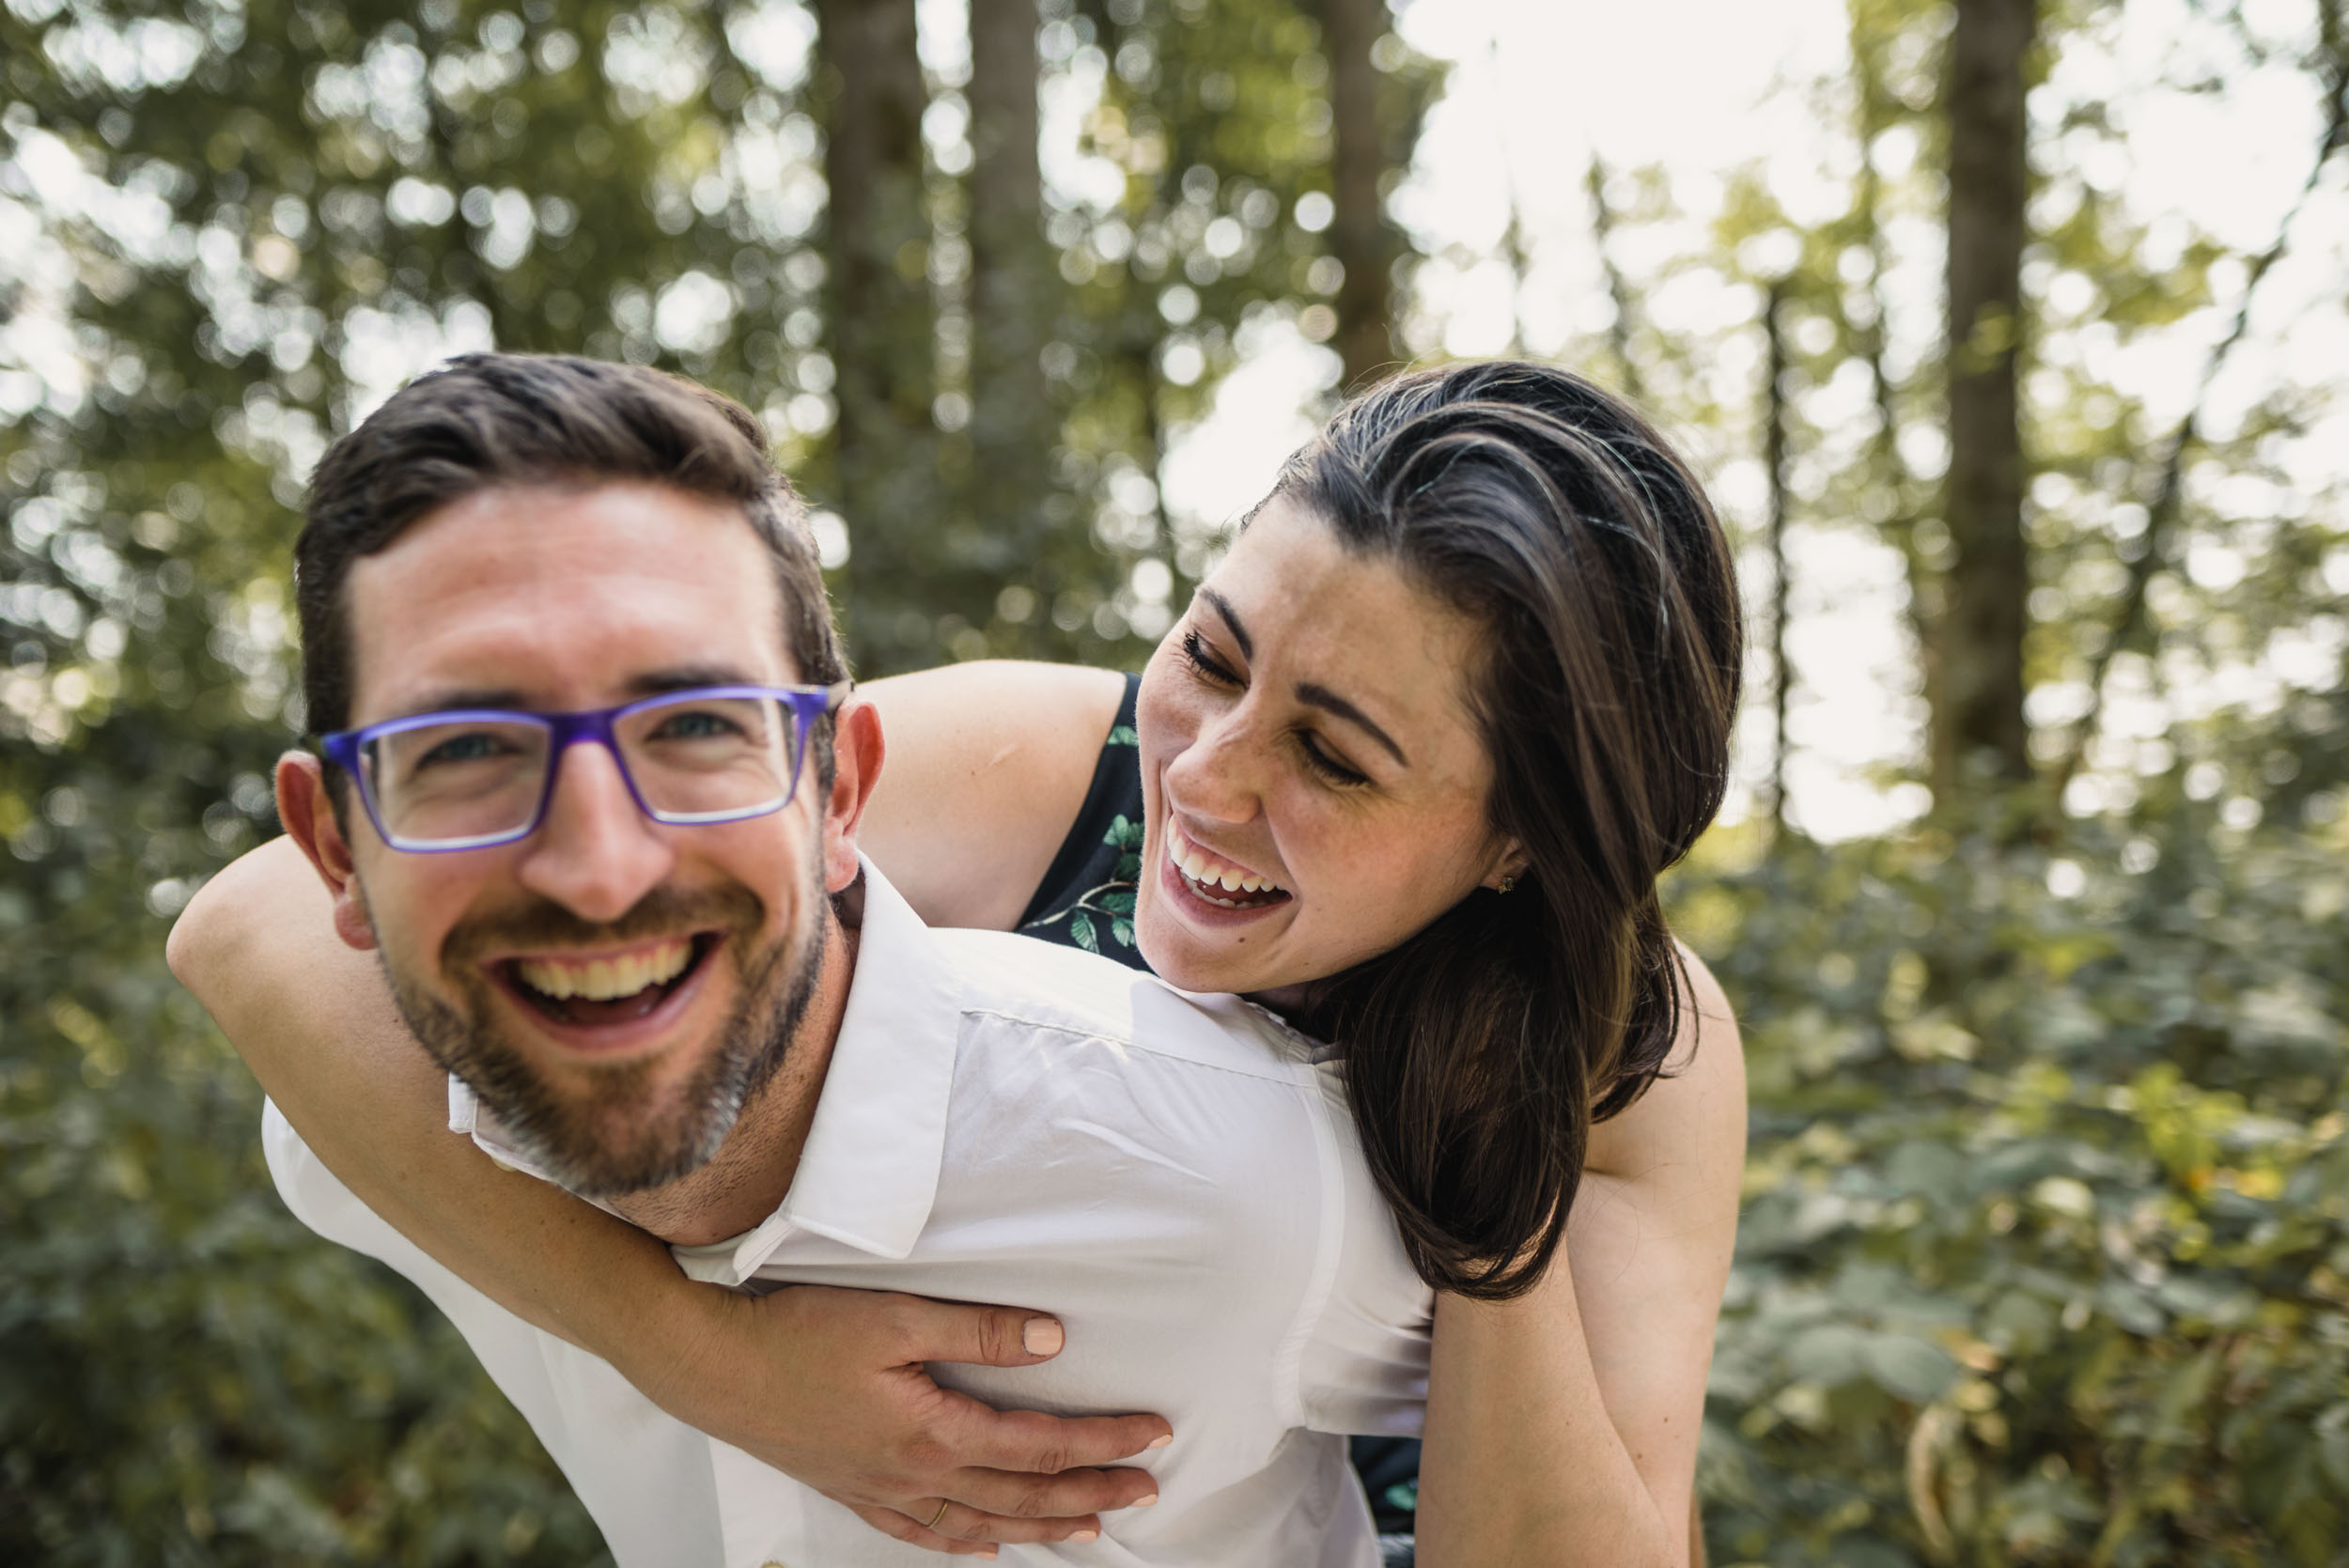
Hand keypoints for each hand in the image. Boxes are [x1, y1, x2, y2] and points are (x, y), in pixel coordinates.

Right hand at [640, 1283, 1171, 1557]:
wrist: (713, 1367)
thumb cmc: (800, 1334)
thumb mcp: (897, 1319)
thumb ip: (979, 1333)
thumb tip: (1053, 1339)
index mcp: (935, 1434)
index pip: (1041, 1445)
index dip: (1104, 1441)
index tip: (1153, 1435)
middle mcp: (916, 1476)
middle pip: (1023, 1494)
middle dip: (1092, 1491)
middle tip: (1148, 1490)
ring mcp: (883, 1491)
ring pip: (980, 1522)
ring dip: (1040, 1526)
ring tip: (1089, 1528)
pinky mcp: (854, 1490)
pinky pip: (922, 1532)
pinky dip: (963, 1543)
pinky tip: (984, 1546)